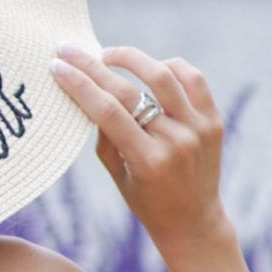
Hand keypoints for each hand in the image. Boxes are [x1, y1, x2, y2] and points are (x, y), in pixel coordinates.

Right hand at [50, 43, 228, 248]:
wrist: (194, 221)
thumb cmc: (147, 201)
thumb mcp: (117, 175)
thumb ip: (104, 135)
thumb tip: (89, 93)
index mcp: (148, 161)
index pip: (107, 111)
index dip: (79, 85)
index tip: (57, 66)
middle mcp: (176, 141)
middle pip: (128, 91)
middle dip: (92, 66)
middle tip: (69, 50)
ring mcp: (199, 128)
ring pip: (163, 75)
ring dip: (131, 58)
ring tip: (107, 55)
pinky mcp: (214, 120)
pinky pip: (192, 79)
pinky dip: (169, 66)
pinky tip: (149, 67)